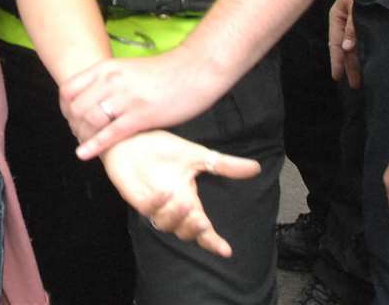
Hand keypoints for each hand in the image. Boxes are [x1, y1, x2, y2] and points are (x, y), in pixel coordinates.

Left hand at [60, 48, 226, 158]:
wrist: (196, 70)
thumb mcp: (128, 68)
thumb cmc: (165, 72)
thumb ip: (109, 81)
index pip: (68, 89)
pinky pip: (110, 134)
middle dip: (73, 125)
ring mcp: (125, 99)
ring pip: (89, 121)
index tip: (69, 118)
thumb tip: (94, 97)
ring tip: (84, 145)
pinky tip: (85, 154)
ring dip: (83, 136)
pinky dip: (94, 146)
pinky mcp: (140, 116)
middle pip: (75, 108)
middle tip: (79, 135)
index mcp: (106, 68)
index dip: (64, 107)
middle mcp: (111, 81)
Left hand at [98, 130, 259, 257]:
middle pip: (185, 232)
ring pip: (166, 225)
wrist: (133, 137)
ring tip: (184, 202)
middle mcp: (172, 206)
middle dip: (194, 231)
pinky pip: (147, 209)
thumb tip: (255, 167)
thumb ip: (223, 164)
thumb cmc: (163, 148)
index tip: (226, 251)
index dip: (213, 241)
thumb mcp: (197, 154)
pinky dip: (156, 204)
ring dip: (176, 217)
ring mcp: (154, 204)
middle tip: (201, 222)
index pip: (203, 227)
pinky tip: (163, 192)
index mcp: (188, 199)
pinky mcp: (137, 198)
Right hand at [329, 0, 360, 87]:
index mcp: (337, 16)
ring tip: (360, 79)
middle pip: (345, 48)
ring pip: (354, 46)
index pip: (335, 43)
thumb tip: (347, 47)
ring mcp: (355, 22)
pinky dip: (363, 52)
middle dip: (349, 66)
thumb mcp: (355, 5)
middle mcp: (344, 21)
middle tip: (355, 85)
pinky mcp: (366, 22)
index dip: (337, 60)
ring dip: (356, 62)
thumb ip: (352, 26)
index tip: (337, 77)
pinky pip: (362, 41)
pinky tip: (366, 63)